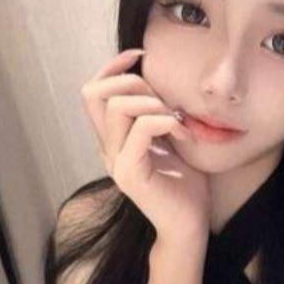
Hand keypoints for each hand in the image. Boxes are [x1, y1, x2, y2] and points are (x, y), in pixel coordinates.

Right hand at [80, 48, 210, 243]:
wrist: (190, 226)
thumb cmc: (186, 185)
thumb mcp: (171, 139)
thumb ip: (157, 114)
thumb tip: (159, 83)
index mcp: (112, 139)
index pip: (93, 91)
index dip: (113, 67)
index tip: (142, 57)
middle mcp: (107, 149)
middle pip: (96, 93)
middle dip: (136, 83)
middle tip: (169, 104)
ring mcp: (115, 162)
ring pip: (117, 107)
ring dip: (153, 104)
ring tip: (178, 122)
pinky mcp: (130, 174)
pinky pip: (141, 129)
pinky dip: (167, 122)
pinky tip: (185, 136)